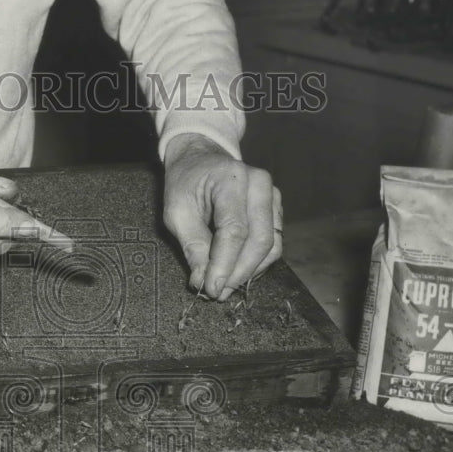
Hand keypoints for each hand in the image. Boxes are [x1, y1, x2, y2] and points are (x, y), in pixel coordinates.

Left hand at [162, 134, 281, 301]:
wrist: (201, 159)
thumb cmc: (186, 183)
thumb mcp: (176, 212)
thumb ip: (192, 245)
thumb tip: (203, 280)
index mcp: (231, 179)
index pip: (235, 230)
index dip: (224, 264)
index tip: (212, 288)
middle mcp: (259, 184)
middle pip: (260, 240)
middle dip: (239, 273)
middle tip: (218, 293)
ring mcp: (272, 195)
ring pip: (272, 245)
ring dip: (250, 272)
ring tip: (225, 285)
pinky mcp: (276, 207)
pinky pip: (274, 242)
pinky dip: (257, 263)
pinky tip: (237, 272)